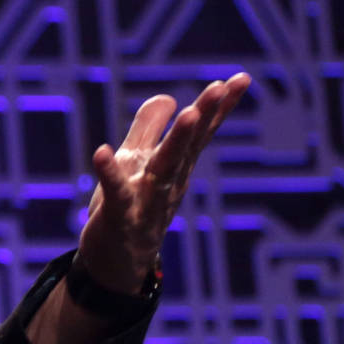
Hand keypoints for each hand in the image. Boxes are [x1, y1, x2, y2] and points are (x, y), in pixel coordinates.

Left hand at [76, 72, 251, 290]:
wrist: (114, 265)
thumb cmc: (129, 210)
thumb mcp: (137, 163)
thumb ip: (149, 130)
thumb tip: (168, 96)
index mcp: (175, 167)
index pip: (201, 133)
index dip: (220, 107)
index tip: (242, 78)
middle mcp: (168, 182)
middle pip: (189, 146)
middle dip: (205, 116)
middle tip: (220, 87)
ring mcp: (146, 201)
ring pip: (164, 168)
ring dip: (177, 141)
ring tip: (189, 112)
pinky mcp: (119, 218)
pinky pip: (116, 194)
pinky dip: (108, 174)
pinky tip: (101, 151)